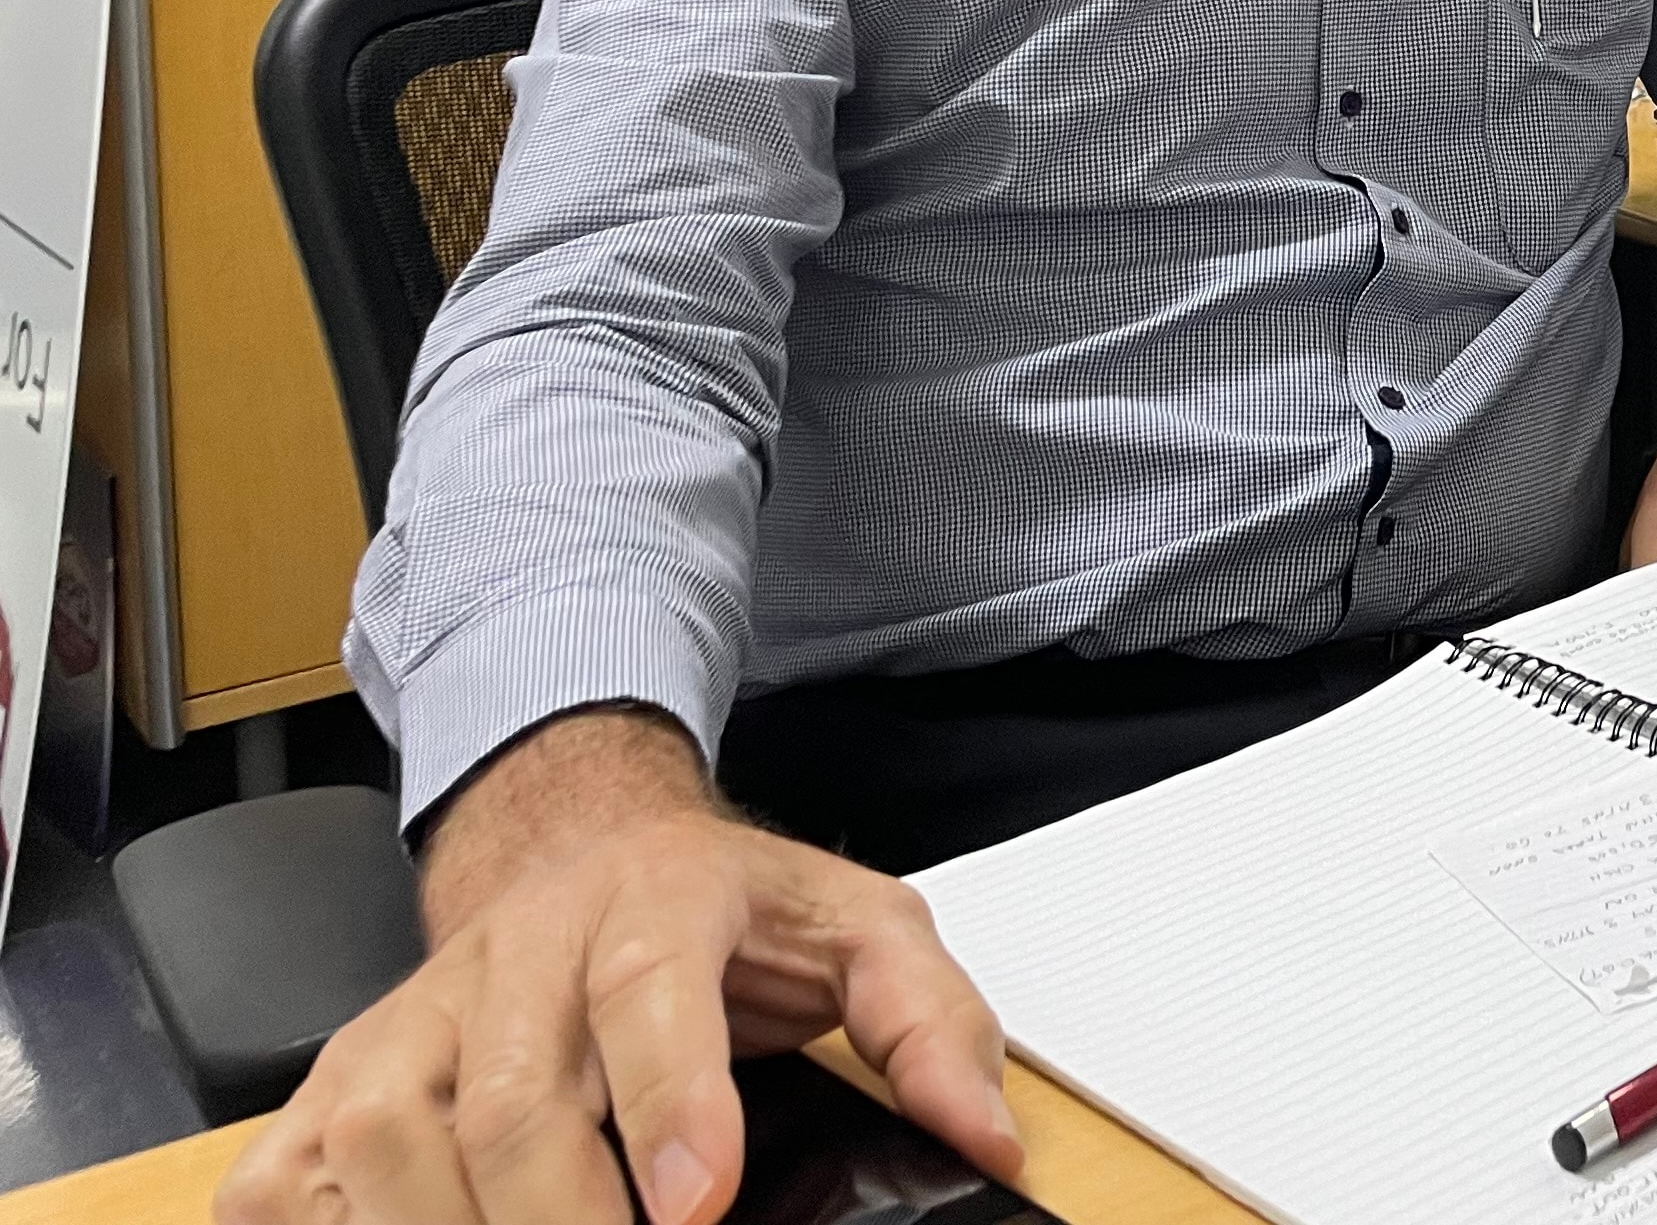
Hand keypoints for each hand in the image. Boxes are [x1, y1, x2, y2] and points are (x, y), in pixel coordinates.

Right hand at [221, 710, 1019, 1224]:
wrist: (576, 843)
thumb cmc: (723, 912)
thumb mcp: (860, 931)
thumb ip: (933, 1028)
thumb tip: (989, 1141)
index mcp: (659, 900)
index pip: (651, 996)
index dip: (668, 1104)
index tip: (695, 1204)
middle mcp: (521, 953)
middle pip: (514, 1106)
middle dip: (565, 1223)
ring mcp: (412, 1017)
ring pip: (393, 1149)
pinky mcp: (334, 1077)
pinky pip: (293, 1180)